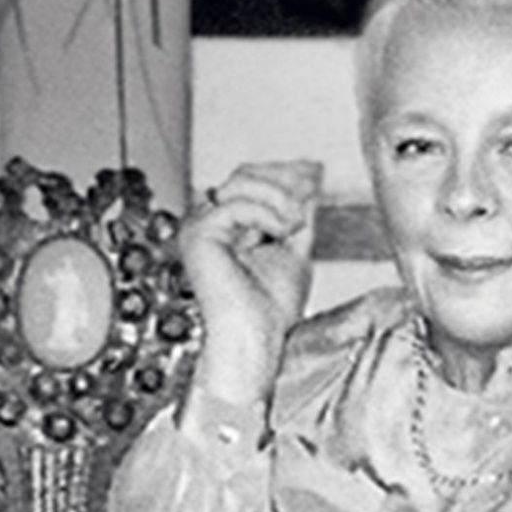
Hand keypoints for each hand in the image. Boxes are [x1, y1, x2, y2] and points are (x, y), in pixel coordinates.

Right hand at [180, 160, 322, 405]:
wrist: (256, 338)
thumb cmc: (270, 309)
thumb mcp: (294, 249)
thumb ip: (298, 213)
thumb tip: (309, 175)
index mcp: (228, 225)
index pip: (251, 178)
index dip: (284, 172)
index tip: (314, 174)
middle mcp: (209, 222)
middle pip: (245, 173)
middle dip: (284, 182)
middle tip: (305, 207)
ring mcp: (200, 226)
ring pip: (241, 181)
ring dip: (278, 198)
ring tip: (293, 227)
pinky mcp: (197, 234)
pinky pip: (235, 204)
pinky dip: (265, 214)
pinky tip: (279, 233)